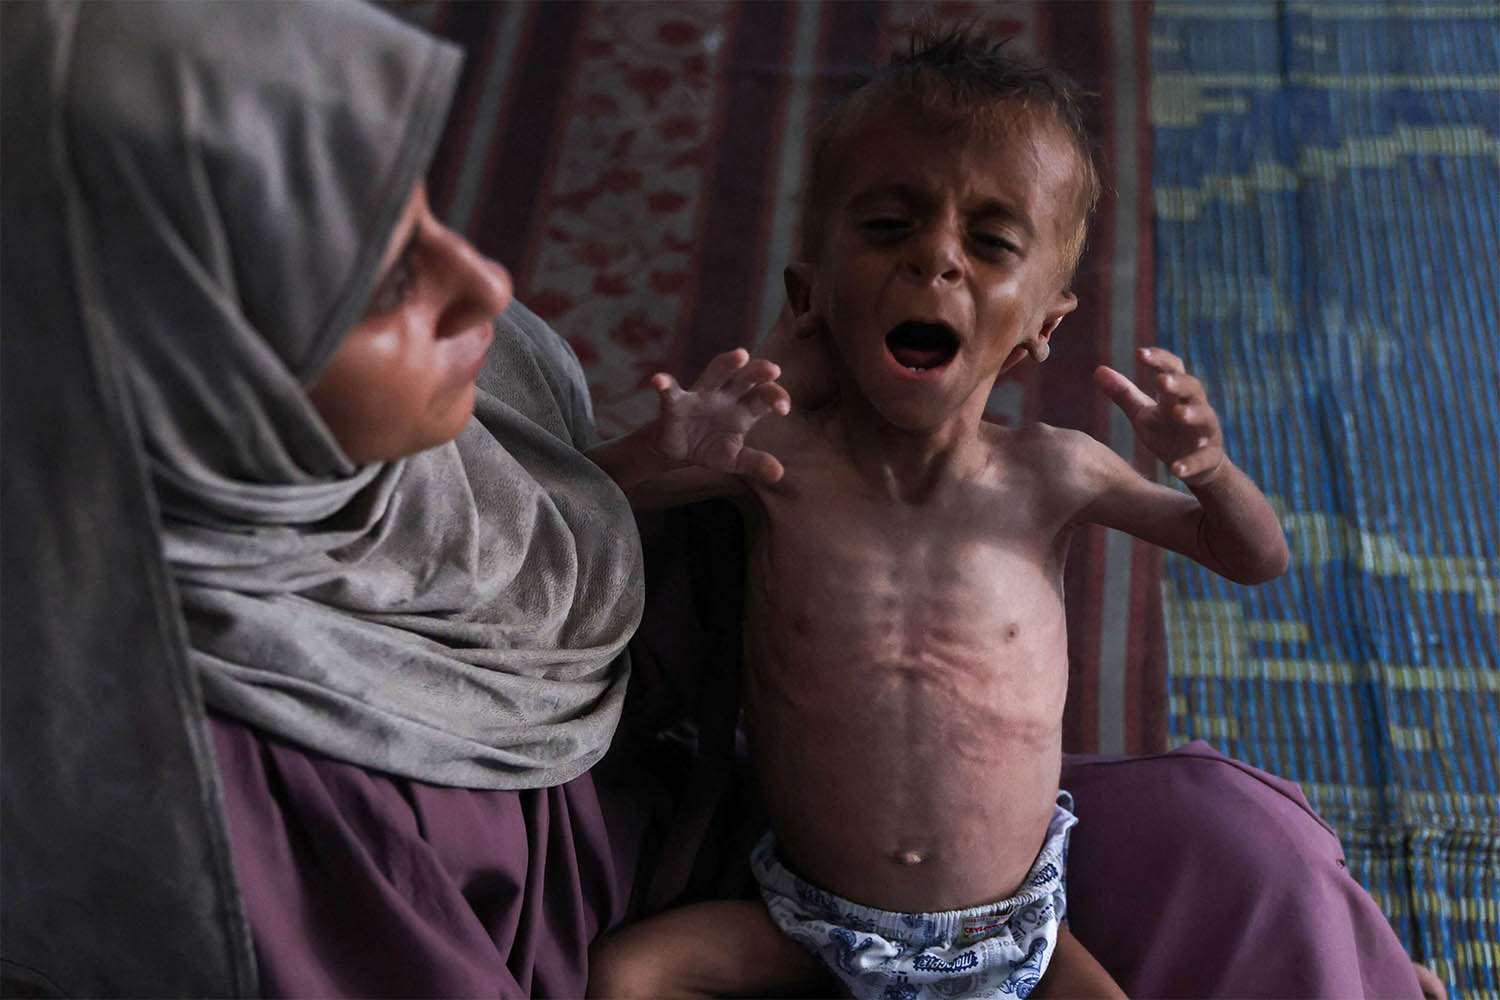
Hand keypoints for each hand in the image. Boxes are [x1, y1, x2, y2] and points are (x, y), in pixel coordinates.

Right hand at [650, 348, 790, 483]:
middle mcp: (726, 396)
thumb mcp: (734, 459)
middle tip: (774, 369)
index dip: (776, 397)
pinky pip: (671, 391)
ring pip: (716, 373)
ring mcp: (701, 396)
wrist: (679, 451)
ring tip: (740, 355)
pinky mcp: (676, 403)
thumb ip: (755, 463)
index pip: (764, 396)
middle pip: (746, 378)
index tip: (783, 409)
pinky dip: (664, 384)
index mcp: (745, 408)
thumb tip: (779, 474)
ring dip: (727, 364)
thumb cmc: (711, 448)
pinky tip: (659, 381)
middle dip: (759, 372)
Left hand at [1094, 347, 1225, 484]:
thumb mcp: (1143, 413)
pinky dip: (1190, 463)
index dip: (1159, 360)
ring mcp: (1205, 432)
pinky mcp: (1209, 457)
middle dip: (1178, 384)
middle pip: (1192, 388)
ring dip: (1192, 414)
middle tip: (1162, 381)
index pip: (1173, 369)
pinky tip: (1175, 470)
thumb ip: (1123, 393)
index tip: (1140, 353)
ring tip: (1179, 414)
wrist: (1196, 467)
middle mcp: (1195, 408)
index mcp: (1176, 395)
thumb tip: (1097, 369)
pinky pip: (1202, 459)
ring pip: (1205, 418)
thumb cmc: (1167, 433)